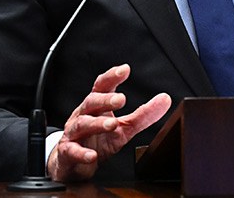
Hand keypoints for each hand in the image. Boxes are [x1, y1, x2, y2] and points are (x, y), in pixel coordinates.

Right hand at [47, 64, 170, 181]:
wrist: (73, 163)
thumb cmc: (98, 140)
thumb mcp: (124, 128)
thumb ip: (143, 114)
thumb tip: (165, 99)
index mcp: (97, 106)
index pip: (103, 87)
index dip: (112, 77)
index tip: (125, 69)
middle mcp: (84, 116)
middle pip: (91, 102)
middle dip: (105, 100)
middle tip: (121, 99)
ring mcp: (74, 134)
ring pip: (82, 124)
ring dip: (96, 124)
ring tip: (111, 124)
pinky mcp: (68, 152)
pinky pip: (72, 151)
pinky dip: (81, 153)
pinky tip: (91, 155)